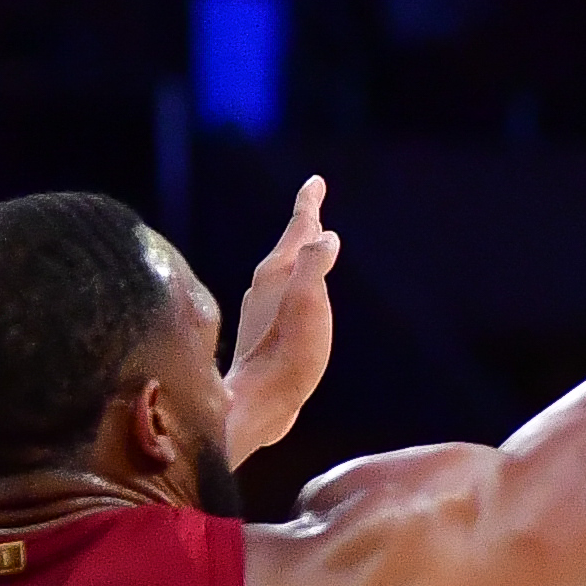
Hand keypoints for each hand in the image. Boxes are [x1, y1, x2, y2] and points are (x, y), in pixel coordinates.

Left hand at [225, 174, 342, 461]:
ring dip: (297, 255)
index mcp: (276, 273)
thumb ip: (315, 268)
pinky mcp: (264, 331)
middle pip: (289, 246)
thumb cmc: (286, 357)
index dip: (308, 204)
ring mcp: (262, 309)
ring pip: (283, 269)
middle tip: (315, 205)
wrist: (259, 404)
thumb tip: (326, 237)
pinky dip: (294, 281)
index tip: (315, 181)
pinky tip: (295, 295)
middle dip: (304, 225)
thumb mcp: (309, 307)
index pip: (297, 229)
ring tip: (309, 245)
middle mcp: (264, 286)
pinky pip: (281, 292)